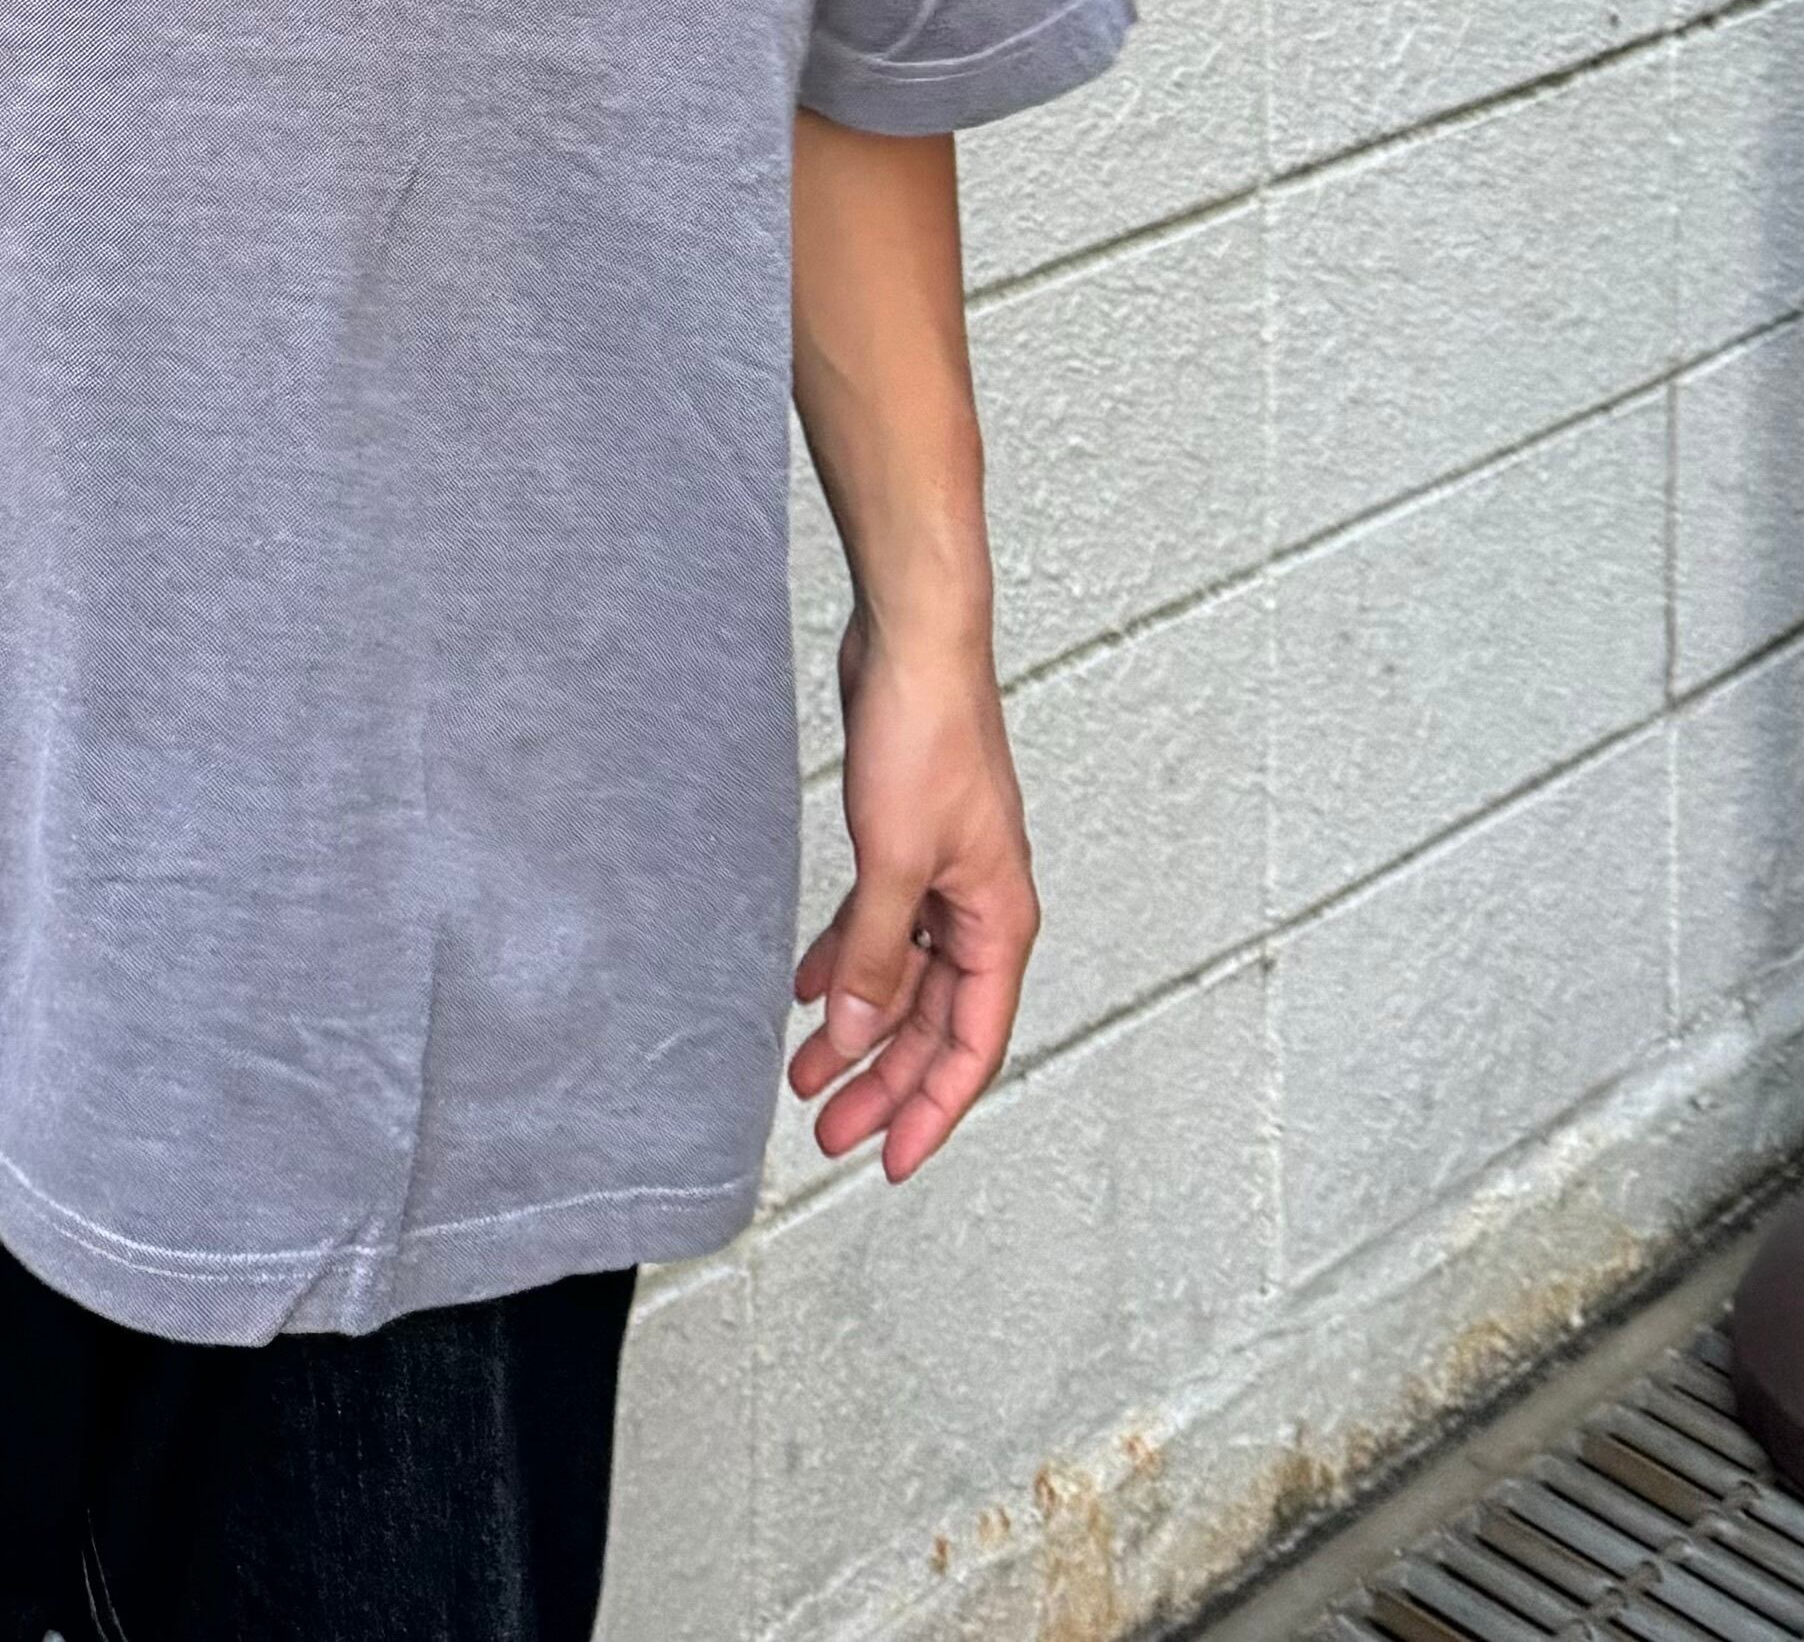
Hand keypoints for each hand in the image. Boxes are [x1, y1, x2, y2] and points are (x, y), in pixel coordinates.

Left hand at [786, 611, 1036, 1182]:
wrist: (912, 643)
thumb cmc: (927, 735)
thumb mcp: (894, 861)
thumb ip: (874, 954)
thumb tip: (855, 1034)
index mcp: (998, 924)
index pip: (971, 1047)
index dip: (932, 1109)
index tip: (891, 1160)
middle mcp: (979, 910)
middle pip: (934, 1023)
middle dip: (883, 1079)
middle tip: (827, 1126)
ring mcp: (944, 877)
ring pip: (902, 979)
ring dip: (857, 1025)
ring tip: (804, 1072)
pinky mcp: (906, 844)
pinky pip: (880, 928)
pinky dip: (845, 960)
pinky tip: (806, 986)